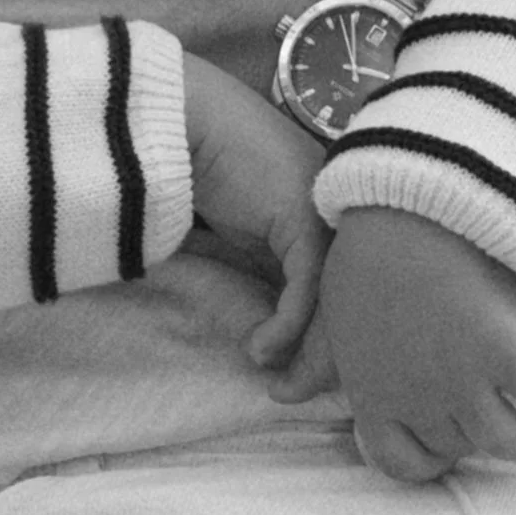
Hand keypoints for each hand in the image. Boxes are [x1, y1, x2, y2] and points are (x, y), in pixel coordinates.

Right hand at [182, 57, 327, 369]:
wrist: (170, 119)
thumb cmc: (191, 169)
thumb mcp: (229, 233)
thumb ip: (253, 270)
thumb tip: (264, 334)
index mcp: (317, 209)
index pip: (336, 286)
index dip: (320, 338)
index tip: (291, 377)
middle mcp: (329, 209)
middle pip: (346, 297)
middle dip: (322, 357)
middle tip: (290, 395)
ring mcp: (321, 209)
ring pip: (333, 298)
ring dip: (308, 352)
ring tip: (280, 386)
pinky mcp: (303, 215)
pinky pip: (307, 286)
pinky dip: (287, 325)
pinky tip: (260, 349)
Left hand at [273, 208, 515, 479]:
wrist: (414, 211)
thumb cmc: (367, 257)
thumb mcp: (330, 315)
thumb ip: (316, 362)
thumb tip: (279, 395)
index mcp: (374, 396)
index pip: (401, 462)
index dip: (428, 459)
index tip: (446, 444)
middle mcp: (422, 402)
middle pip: (460, 445)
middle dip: (477, 436)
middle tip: (496, 417)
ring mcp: (469, 382)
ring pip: (510, 440)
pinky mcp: (510, 356)